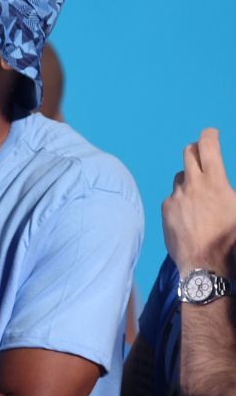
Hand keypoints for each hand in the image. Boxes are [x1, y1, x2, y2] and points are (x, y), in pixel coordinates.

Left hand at [162, 128, 235, 272]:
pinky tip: (189, 214)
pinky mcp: (166, 210)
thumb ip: (230, 192)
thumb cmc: (230, 237)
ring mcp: (176, 197)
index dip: (209, 135)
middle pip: (188, 154)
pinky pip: (173, 197)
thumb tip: (223, 188)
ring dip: (189, 178)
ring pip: (180, 177)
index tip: (210, 133)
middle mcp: (193, 185)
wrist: (205, 263)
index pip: (207, 146)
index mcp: (215, 181)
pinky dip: (180, 200)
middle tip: (201, 152)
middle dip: (196, 150)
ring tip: (199, 192)